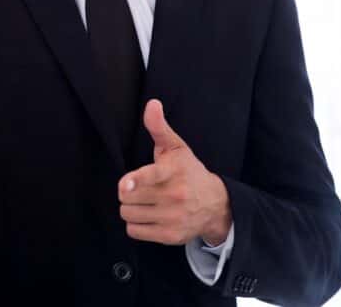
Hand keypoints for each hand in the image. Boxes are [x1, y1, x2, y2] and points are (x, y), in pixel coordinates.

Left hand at [118, 100, 231, 246]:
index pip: (151, 177)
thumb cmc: (188, 171)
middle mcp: (174, 197)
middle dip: (127, 191)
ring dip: (130, 208)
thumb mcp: (175, 147)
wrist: (215, 204)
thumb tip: (152, 104)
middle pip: (127, 197)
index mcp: (172, 172)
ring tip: (144, 201)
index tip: (125, 185)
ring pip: (128, 214)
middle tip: (139, 188)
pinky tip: (148, 215)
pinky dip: (135, 224)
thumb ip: (159, 127)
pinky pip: (134, 231)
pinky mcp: (169, 236)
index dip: (135, 181)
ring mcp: (172, 218)